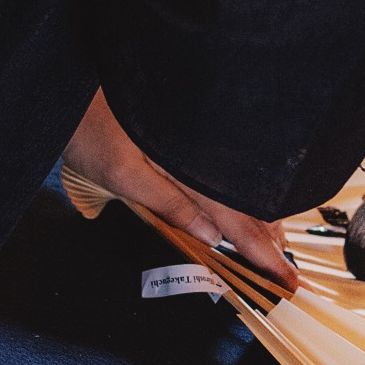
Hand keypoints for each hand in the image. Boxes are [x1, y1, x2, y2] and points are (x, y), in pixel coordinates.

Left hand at [63, 90, 297, 291]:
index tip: (287, 279)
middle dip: (273, 243)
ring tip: (278, 248)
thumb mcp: (121, 173)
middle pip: (251, 209)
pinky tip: (251, 210)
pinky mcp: (192, 143)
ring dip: (264, 223)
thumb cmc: (90, 128)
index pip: (238, 223)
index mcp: (191, 172)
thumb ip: (168, 204)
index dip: (263, 254)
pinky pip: (230, 179)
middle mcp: (203, 161)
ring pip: (244, 194)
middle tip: (291, 274)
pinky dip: (247, 201)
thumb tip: (210, 237)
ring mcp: (201, 151)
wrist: (73, 85)